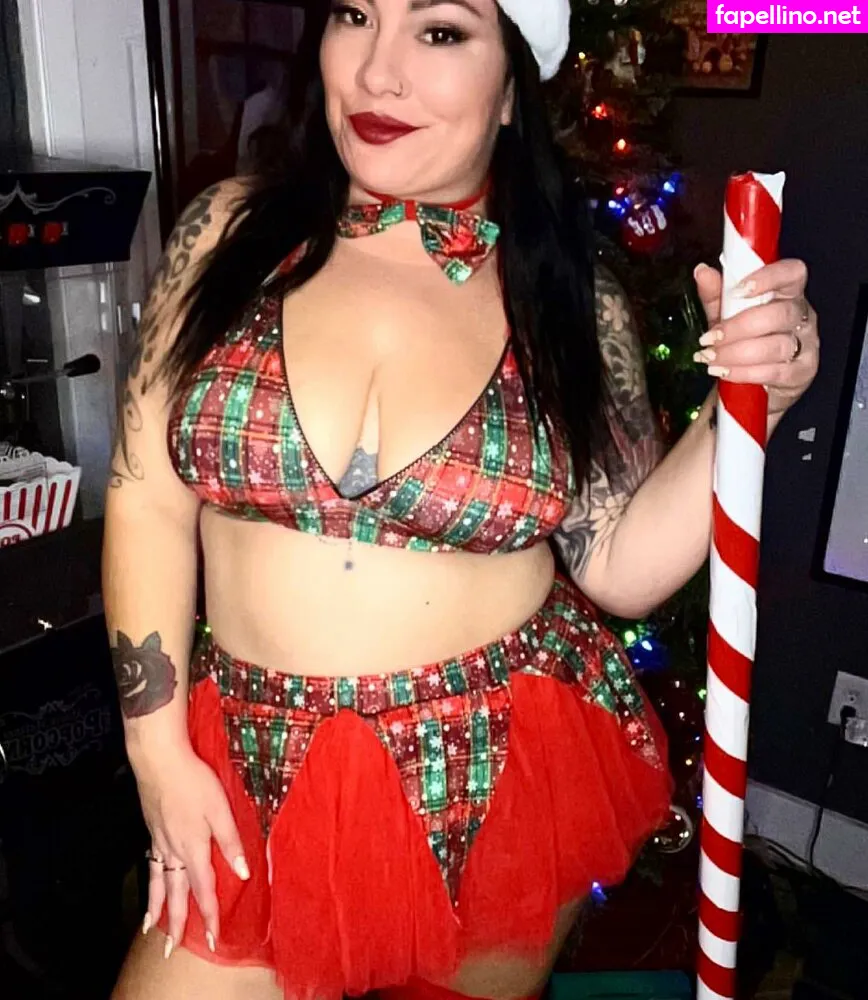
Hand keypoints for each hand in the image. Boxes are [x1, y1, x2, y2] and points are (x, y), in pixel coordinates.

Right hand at [134, 742, 249, 957]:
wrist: (159, 761)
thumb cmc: (194, 781)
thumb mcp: (220, 808)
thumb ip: (231, 841)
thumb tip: (242, 872)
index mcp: (194, 848)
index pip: (204, 890)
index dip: (209, 915)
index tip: (214, 938)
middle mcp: (174, 850)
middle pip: (175, 894)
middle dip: (178, 923)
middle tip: (172, 950)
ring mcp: (159, 841)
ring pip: (158, 883)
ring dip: (157, 908)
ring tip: (152, 929)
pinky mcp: (152, 830)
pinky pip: (150, 866)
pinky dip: (149, 883)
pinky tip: (150, 884)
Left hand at [692, 259, 818, 415]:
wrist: (756, 384)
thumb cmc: (745, 340)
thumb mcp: (727, 315)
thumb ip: (716, 294)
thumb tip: (701, 271)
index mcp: (788, 293)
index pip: (792, 273)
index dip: (769, 277)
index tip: (739, 290)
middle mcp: (802, 316)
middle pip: (779, 314)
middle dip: (739, 327)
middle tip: (709, 338)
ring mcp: (806, 345)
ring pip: (776, 346)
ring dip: (736, 353)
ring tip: (710, 357)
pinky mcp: (802, 373)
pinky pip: (774, 372)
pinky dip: (743, 372)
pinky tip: (723, 371)